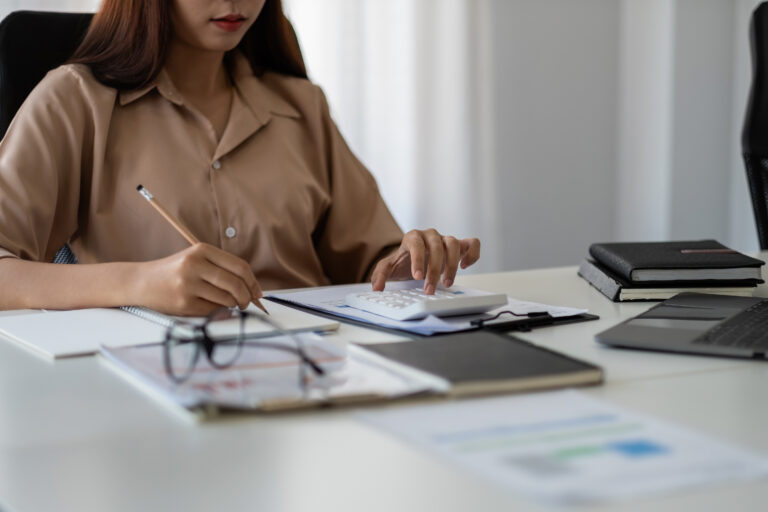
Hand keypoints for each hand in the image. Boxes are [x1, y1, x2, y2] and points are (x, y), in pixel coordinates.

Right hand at [135, 243, 262, 315]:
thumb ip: (222, 268)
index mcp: (201, 250)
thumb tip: (253, 289)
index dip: (253, 282)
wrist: (141, 282)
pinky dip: (219, 312)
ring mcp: (187, 284)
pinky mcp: (183, 303)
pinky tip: (213, 308)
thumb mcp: (197, 260)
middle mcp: (194, 265)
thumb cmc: (175, 272)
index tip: (257, 292)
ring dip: (234, 306)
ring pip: (227, 299)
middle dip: (247, 297)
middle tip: (247, 303)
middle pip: (236, 284)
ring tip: (230, 305)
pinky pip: (213, 311)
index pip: (240, 266)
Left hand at [370, 229, 480, 293]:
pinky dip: (472, 253)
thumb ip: (381, 275)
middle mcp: (430, 235)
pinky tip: (466, 266)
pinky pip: (472, 243)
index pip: (416, 244)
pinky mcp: (460, 245)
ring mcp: (446, 239)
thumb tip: (377, 288)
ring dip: (452, 265)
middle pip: (437, 246)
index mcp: (412, 237)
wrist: (415, 260)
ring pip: (454, 244)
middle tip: (430, 288)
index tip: (418, 277)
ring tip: (447, 283)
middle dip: (434, 270)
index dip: (418, 260)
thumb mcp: (389, 268)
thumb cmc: (404, 263)